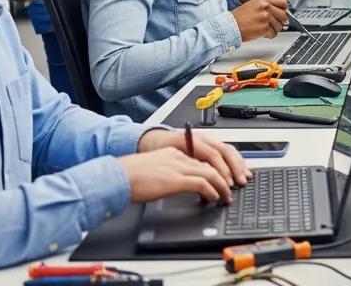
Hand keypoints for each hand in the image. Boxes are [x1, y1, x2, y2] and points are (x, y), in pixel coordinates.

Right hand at [120, 130, 251, 204]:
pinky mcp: (176, 178)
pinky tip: (214, 198)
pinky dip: (212, 191)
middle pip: (212, 162)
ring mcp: (178, 166)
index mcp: (173, 152)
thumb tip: (175, 184)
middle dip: (226, 174)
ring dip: (222, 185)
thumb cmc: (128, 176)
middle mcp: (179, 156)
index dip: (217, 167)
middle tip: (234, 185)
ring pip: (211, 173)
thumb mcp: (152, 170)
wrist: (116, 177)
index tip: (225, 176)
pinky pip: (202, 183)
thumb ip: (167, 172)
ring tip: (227, 196)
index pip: (203, 157)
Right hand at [231, 0, 286, 41]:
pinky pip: (274, 33)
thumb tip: (280, 12)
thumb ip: (267, 6)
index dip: (283, 9)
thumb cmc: (239, 17)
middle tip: (275, 24)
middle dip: (280, 21)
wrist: (230, 26)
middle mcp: (265, 7)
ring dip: (274, 29)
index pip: (282, 2)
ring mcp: (265, 17)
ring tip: (265, 29)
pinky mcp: (264, 27)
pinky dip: (269, 35)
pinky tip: (262, 33)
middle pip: (283, 15)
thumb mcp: (253, 5)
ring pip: (280, 25)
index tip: (282, 13)